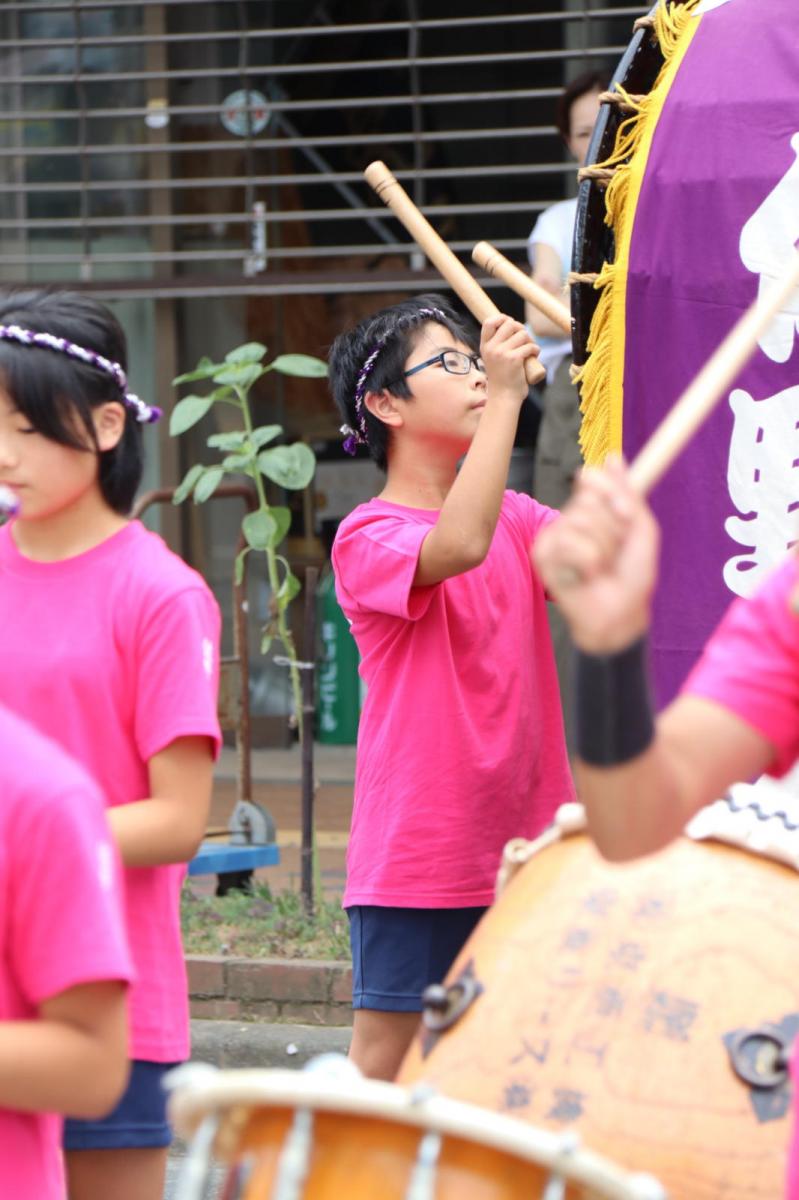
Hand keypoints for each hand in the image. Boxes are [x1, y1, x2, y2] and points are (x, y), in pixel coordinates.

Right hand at [480, 314, 539, 403]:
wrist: (504, 398)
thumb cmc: (502, 379)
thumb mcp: (493, 359)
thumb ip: (497, 344)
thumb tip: (511, 324)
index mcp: (485, 346)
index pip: (489, 321)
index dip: (502, 318)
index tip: (510, 324)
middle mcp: (491, 348)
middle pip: (510, 323)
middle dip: (521, 329)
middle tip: (524, 340)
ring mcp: (502, 353)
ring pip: (523, 334)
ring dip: (530, 340)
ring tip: (529, 351)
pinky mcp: (514, 359)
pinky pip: (530, 346)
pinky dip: (535, 350)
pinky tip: (533, 357)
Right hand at [533, 456, 659, 652]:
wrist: (620, 614)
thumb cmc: (632, 576)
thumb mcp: (641, 530)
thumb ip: (627, 495)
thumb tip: (613, 457)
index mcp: (593, 510)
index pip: (593, 479)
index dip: (610, 490)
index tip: (625, 512)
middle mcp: (570, 519)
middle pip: (588, 499)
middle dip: (612, 528)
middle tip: (615, 552)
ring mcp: (554, 536)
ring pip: (580, 521)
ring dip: (603, 549)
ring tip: (601, 568)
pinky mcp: (542, 555)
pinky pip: (570, 543)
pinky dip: (589, 562)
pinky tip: (587, 576)